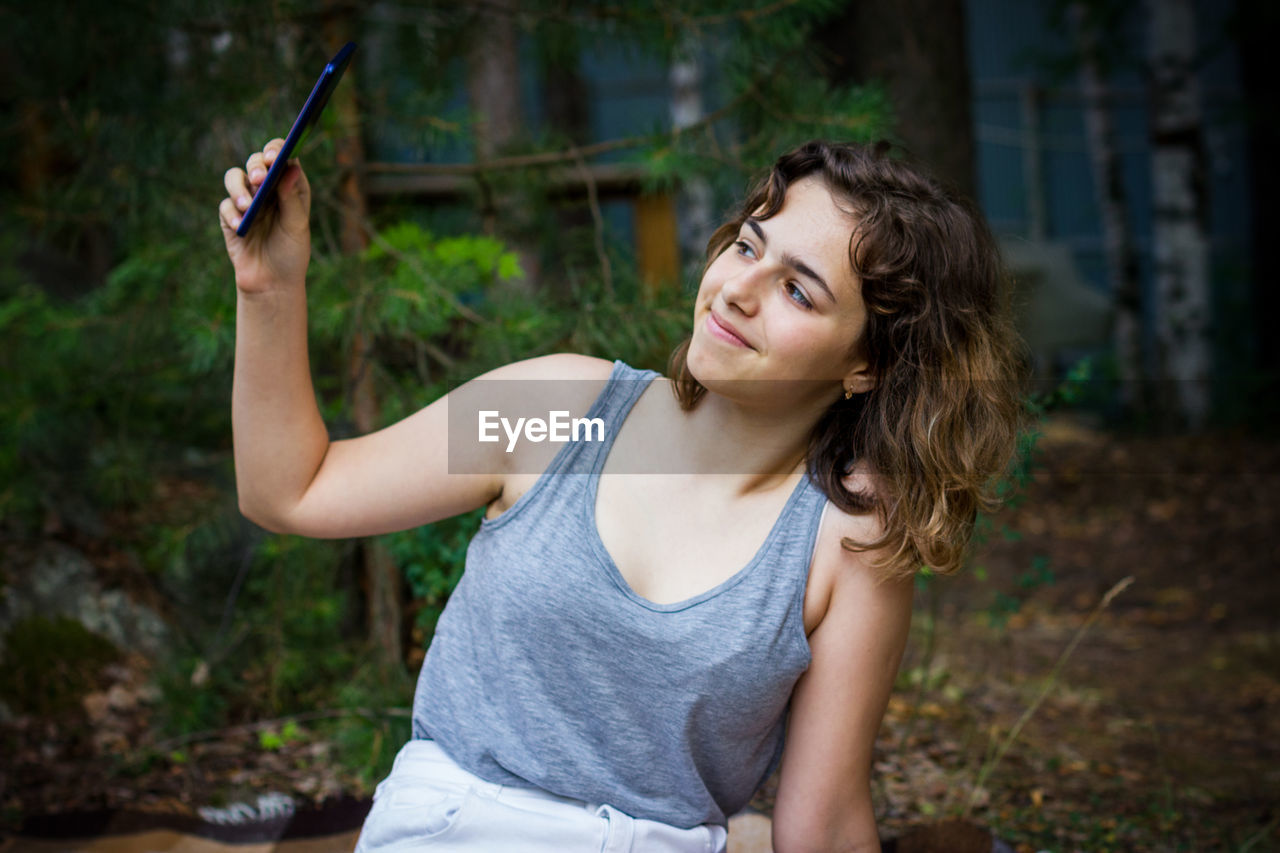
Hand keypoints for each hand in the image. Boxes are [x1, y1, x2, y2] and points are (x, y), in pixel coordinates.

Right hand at [219, 138, 311, 292]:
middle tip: (259, 178)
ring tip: (246, 205)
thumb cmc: (291, 254)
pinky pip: (226, 205)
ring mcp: (248, 200)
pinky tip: (240, 227)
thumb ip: (292, 198)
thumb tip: (291, 168)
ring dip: (239, 187)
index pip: (283, 157)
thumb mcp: (296, 227)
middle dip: (257, 167)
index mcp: (290, 186)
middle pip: (257, 162)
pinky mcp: (230, 216)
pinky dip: (231, 214)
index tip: (274, 156)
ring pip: (235, 177)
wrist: (272, 283)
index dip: (277, 150)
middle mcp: (268, 189)